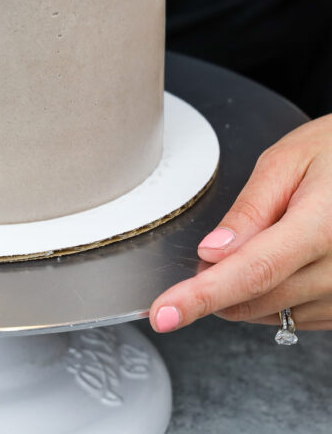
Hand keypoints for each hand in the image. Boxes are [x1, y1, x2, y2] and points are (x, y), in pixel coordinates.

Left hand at [150, 114, 331, 332]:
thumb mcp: (286, 163)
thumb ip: (249, 210)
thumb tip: (211, 251)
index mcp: (321, 228)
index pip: (250, 272)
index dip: (201, 296)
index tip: (165, 312)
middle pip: (254, 299)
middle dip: (214, 282)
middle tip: (214, 247)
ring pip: (269, 313)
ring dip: (242, 290)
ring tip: (263, 239)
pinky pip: (293, 316)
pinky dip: (269, 295)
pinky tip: (280, 260)